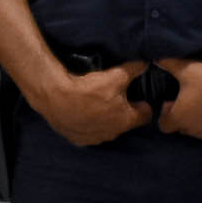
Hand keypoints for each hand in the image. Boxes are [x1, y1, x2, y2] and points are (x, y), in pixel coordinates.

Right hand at [31, 63, 152, 147]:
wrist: (56, 99)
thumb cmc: (89, 89)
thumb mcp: (116, 75)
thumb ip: (134, 69)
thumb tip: (146, 63)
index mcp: (126, 120)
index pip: (146, 116)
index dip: (143, 104)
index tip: (137, 97)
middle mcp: (113, 134)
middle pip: (125, 122)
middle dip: (123, 111)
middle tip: (114, 96)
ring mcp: (95, 138)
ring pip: (106, 128)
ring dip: (105, 118)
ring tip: (96, 103)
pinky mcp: (78, 139)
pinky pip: (89, 132)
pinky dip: (89, 123)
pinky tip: (83, 111)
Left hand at [155, 59, 201, 140]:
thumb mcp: (186, 68)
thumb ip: (167, 63)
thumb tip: (154, 58)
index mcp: (179, 118)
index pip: (163, 125)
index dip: (166, 113)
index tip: (173, 100)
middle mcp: (193, 131)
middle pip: (181, 128)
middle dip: (183, 116)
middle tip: (190, 99)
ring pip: (199, 131)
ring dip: (199, 120)